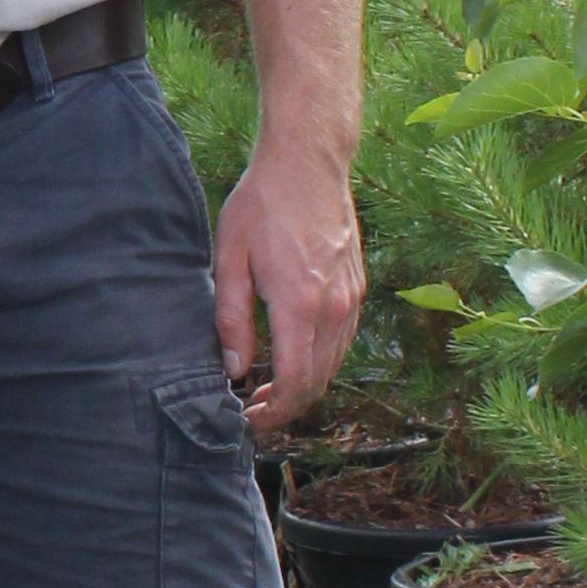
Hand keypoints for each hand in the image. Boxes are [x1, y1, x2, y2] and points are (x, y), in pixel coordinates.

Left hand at [214, 134, 363, 437]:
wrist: (308, 163)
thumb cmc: (261, 205)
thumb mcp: (229, 259)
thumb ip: (230, 319)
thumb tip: (234, 369)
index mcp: (299, 304)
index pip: (296, 382)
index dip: (274, 414)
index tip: (250, 423)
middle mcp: (334, 307)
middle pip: (319, 382)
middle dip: (287, 408)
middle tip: (254, 415)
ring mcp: (351, 298)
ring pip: (334, 365)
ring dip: (305, 387)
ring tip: (268, 392)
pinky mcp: (357, 288)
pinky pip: (342, 341)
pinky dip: (320, 361)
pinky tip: (292, 358)